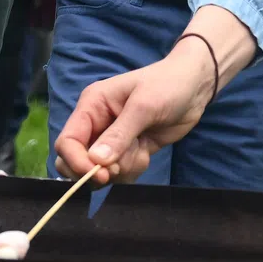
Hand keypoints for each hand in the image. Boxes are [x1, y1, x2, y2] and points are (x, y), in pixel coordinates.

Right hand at [54, 36, 216, 185]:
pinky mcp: (126, 150)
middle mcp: (96, 123)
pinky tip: (147, 151)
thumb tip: (96, 162)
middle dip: (98, 171)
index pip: (67, 141)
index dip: (77, 162)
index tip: (102, 175)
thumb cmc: (167, 86)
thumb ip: (119, 134)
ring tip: (142, 149)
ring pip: (100, 170)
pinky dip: (133, 169)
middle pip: (77, 160)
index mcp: (91, 106)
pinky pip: (119, 172)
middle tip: (122, 167)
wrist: (194, 88)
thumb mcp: (143, 107)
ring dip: (122, 168)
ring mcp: (111, 139)